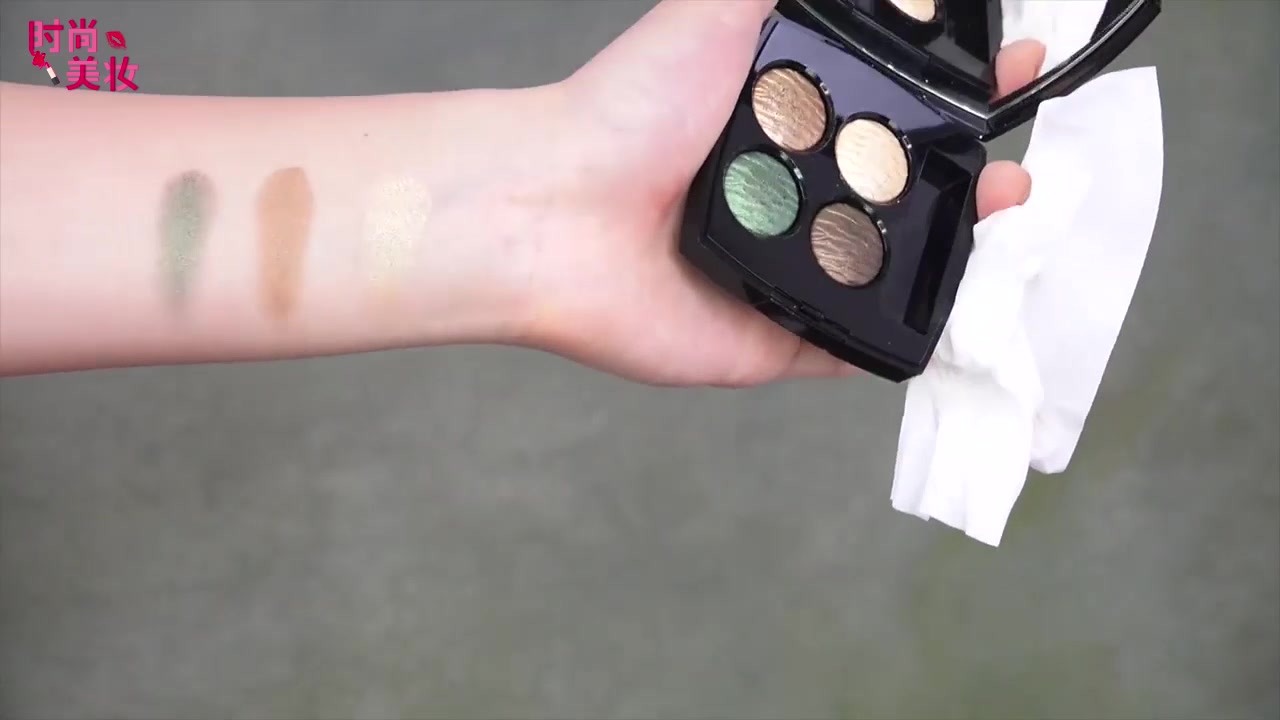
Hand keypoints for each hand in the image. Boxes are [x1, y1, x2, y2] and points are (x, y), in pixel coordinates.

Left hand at [524, 0, 1043, 386]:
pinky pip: (859, 344)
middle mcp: (796, 196)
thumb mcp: (722, 10)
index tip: (1013, 66)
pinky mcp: (778, 339)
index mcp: (789, 122)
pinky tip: (959, 312)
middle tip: (1019, 158)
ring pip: (894, 268)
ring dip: (959, 251)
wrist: (556, 211)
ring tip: (1007, 213)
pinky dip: (907, 336)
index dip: (958, 88)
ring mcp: (791, 271)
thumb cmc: (629, 108)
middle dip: (973, 172)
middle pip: (906, 191)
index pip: (896, 106)